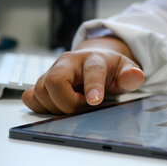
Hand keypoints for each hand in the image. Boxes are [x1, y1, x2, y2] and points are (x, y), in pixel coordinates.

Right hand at [22, 38, 144, 113]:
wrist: (94, 59)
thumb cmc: (109, 68)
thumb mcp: (125, 70)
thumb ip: (130, 75)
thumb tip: (136, 76)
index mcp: (92, 59)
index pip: (91, 70)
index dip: (92, 86)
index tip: (94, 101)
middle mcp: (68, 62)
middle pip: (54, 82)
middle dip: (67, 102)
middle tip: (82, 104)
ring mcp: (51, 70)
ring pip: (40, 92)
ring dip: (56, 106)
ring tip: (73, 103)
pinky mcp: (41, 81)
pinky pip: (30, 97)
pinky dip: (41, 106)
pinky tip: (57, 105)